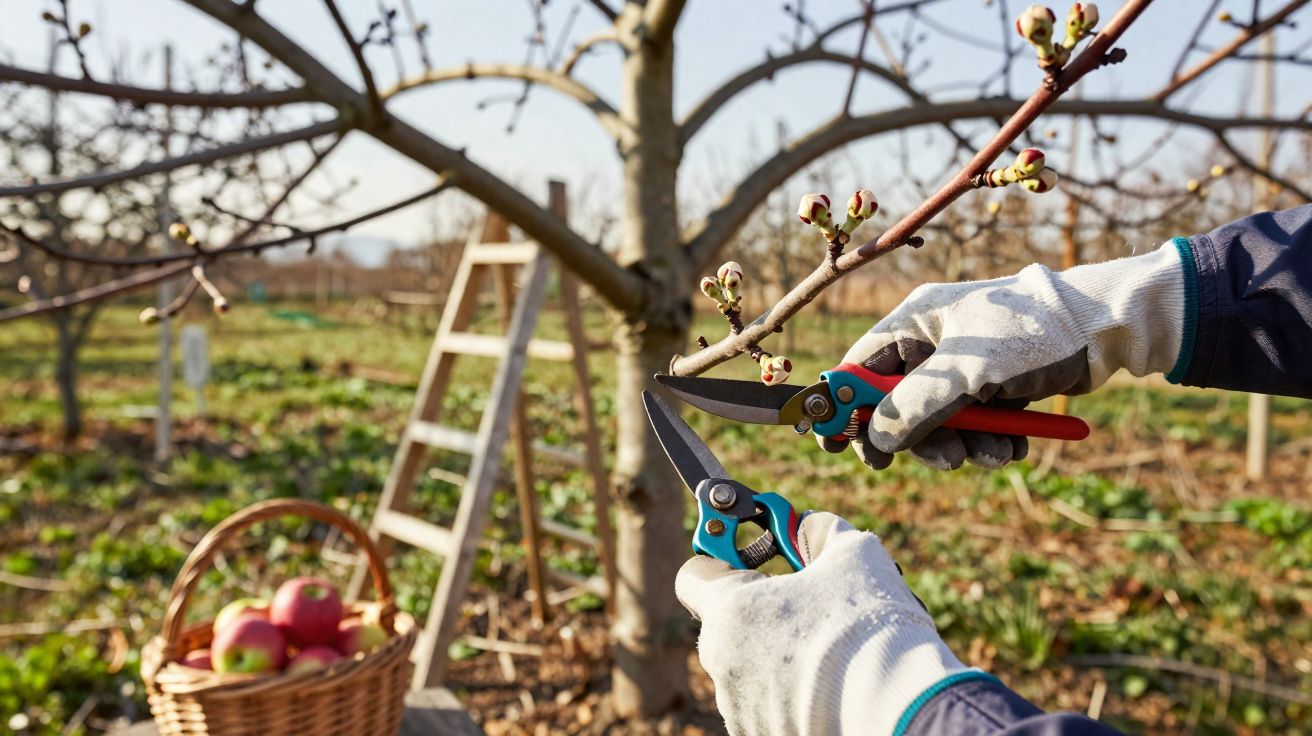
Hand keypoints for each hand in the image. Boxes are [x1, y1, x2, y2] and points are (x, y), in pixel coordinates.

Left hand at [676, 512, 969, 735]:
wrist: (900, 709)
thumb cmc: (870, 627)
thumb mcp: (851, 553)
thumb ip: (815, 531)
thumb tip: (804, 527)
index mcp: (730, 611)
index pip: (693, 574)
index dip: (720, 558)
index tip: (747, 555)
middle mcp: (722, 663)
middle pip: (728, 622)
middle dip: (762, 609)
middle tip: (807, 603)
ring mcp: (738, 706)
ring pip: (749, 665)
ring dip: (778, 652)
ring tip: (829, 649)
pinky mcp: (759, 734)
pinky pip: (766, 701)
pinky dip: (790, 691)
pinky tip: (831, 684)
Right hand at [823, 242, 1184, 469]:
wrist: (1105, 329)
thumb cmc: (1031, 335)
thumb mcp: (965, 374)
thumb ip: (913, 407)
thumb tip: (875, 438)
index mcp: (915, 322)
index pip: (860, 367)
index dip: (846, 408)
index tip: (838, 446)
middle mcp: (934, 342)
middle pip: (899, 404)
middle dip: (923, 439)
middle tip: (945, 461)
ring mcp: (966, 365)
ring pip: (941, 421)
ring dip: (965, 446)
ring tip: (996, 455)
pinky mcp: (995, 384)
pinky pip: (975, 424)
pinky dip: (991, 441)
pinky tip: (1015, 447)